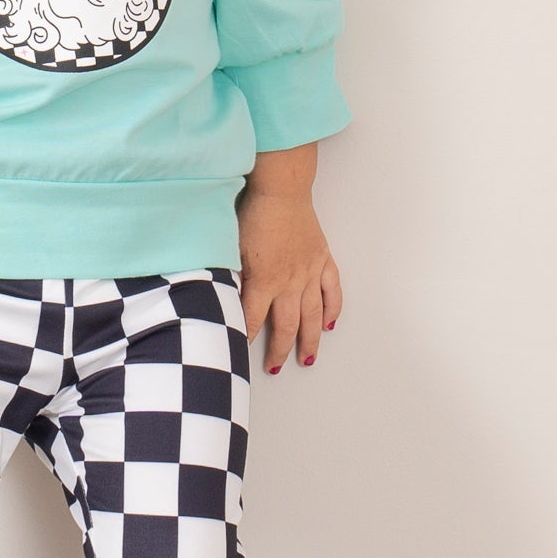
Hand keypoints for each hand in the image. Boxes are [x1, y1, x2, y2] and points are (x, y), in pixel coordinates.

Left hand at [235, 152, 341, 373]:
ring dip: (311, 339)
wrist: (281, 189)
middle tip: (276, 368)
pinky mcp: (323, 259)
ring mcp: (309, 272)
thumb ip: (232, 277)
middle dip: (281, 349)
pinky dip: (334, 309)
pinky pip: (332, 290)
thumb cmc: (253, 213)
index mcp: (263, 280)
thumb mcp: (232, 248)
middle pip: (287, 325)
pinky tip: (331, 324)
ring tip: (309, 358)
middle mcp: (289, 282)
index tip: (238, 354)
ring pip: (313, 315)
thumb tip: (223, 300)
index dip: (244, 339)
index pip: (251, 319)